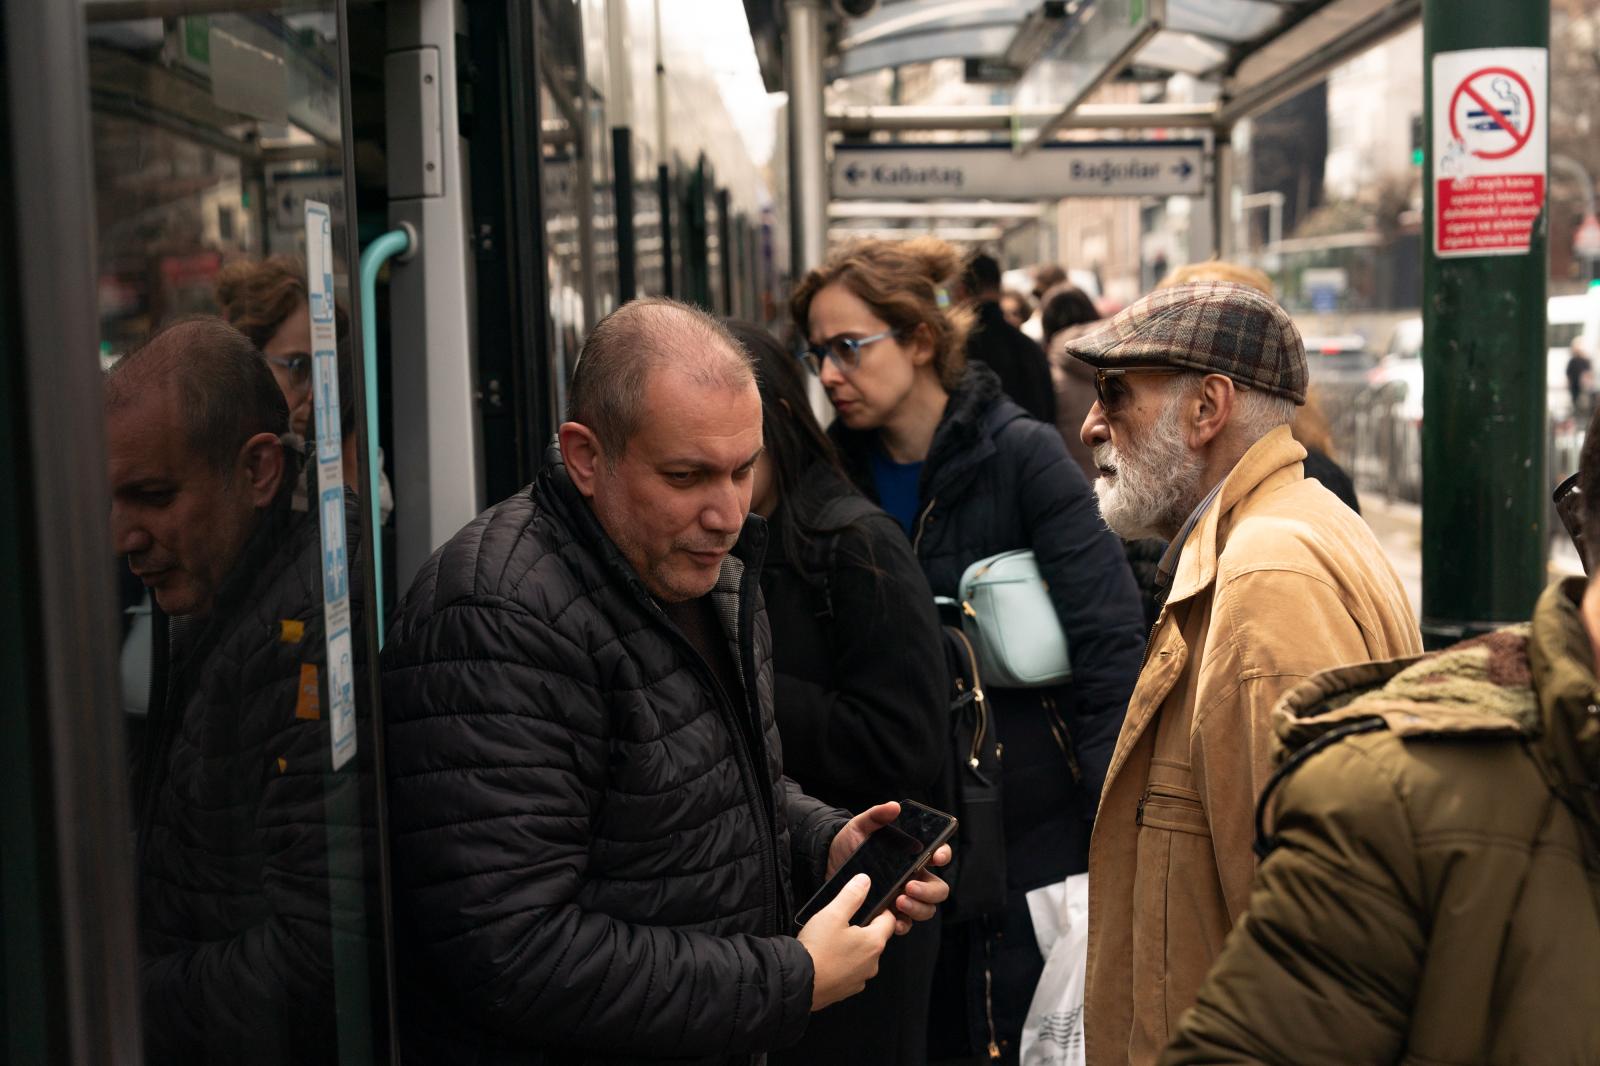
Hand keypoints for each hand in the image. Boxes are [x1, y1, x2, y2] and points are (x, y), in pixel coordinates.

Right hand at [796, 873, 895, 1011]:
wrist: (797, 982)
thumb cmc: (817, 949)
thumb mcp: (833, 913)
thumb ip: (852, 895)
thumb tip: (865, 881)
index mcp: (874, 942)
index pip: (889, 920)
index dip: (881, 909)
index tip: (869, 904)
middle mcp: (872, 963)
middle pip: (875, 939)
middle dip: (863, 929)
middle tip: (843, 921)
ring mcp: (860, 979)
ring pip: (862, 957)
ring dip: (852, 948)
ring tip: (831, 940)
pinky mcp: (846, 990)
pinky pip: (850, 972)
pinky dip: (842, 964)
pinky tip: (826, 958)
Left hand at [827, 802, 953, 935]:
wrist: (826, 864)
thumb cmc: (848, 843)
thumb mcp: (860, 826)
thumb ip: (876, 815)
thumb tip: (894, 807)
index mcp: (912, 855)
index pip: (939, 854)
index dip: (943, 854)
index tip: (935, 856)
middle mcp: (913, 877)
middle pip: (938, 888)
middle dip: (929, 890)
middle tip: (909, 886)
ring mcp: (903, 896)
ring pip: (927, 908)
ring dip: (918, 908)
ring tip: (899, 901)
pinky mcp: (889, 913)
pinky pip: (906, 924)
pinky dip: (904, 924)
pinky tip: (893, 920)